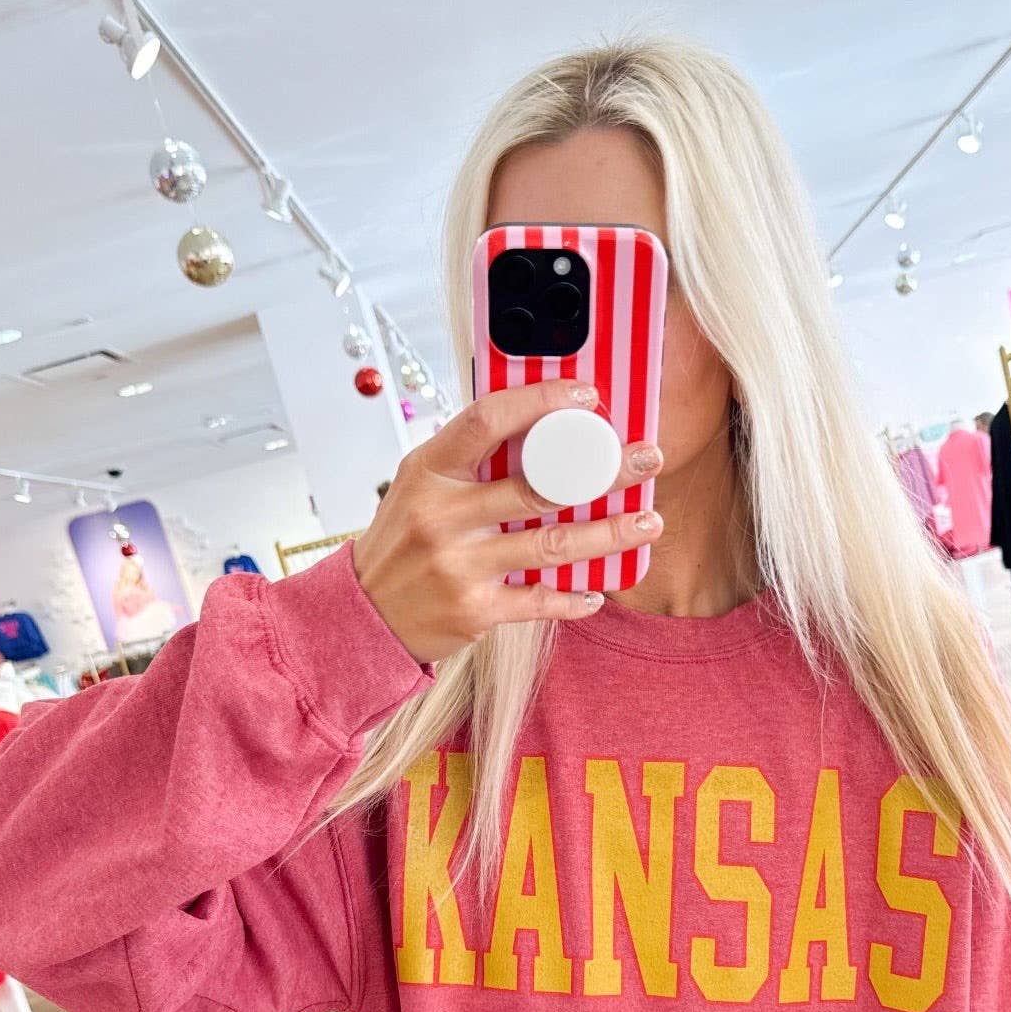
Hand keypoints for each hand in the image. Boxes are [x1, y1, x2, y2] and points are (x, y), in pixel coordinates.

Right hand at [353, 379, 662, 663]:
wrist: (363, 615)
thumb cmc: (401, 544)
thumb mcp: (419, 486)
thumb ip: (468, 460)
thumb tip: (537, 426)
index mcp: (430, 471)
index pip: (488, 419)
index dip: (541, 401)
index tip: (586, 396)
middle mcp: (443, 515)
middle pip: (538, 485)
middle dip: (603, 471)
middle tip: (647, 460)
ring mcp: (460, 564)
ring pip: (551, 544)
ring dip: (608, 535)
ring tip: (647, 523)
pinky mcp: (474, 610)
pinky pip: (538, 600)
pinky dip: (574, 597)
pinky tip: (599, 590)